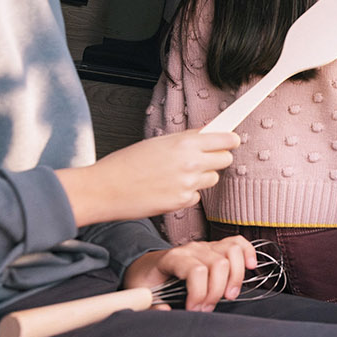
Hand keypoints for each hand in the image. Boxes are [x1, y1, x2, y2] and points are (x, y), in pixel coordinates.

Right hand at [55, 130, 239, 225]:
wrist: (104, 189)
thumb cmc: (126, 163)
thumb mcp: (158, 142)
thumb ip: (186, 139)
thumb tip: (209, 134)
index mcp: (185, 143)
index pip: (226, 139)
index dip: (230, 139)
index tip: (232, 140)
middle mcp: (191, 163)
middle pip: (226, 159)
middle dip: (218, 157)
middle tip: (205, 157)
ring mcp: (188, 185)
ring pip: (212, 178)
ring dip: (202, 176)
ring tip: (178, 174)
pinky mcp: (182, 202)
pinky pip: (197, 195)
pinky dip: (187, 193)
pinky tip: (168, 189)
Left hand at [124, 235, 257, 311]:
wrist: (147, 265)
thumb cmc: (147, 279)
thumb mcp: (141, 293)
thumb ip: (151, 305)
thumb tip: (168, 311)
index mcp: (173, 258)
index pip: (197, 271)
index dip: (200, 294)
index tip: (194, 310)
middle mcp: (193, 248)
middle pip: (219, 264)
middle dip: (217, 292)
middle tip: (207, 308)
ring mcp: (207, 246)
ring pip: (233, 253)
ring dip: (236, 277)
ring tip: (228, 295)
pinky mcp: (216, 247)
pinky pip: (238, 243)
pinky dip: (248, 253)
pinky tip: (250, 267)